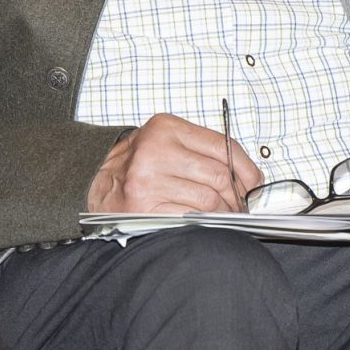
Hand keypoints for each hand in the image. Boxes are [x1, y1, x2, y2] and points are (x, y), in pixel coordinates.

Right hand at [85, 112, 262, 214]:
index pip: (222, 145)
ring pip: (207, 199)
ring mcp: (148, 180)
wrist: (95, 180)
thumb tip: (246, 174)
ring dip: (224, 211)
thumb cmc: (138, 162)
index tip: (255, 182)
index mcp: (166, 128)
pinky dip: (204, 221)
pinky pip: (189, 217)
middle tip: (242, 204)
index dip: (246, 167)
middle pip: (218, 175)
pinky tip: (205, 220)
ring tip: (225, 214)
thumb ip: (202, 150)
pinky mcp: (143, 207)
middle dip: (237, 194)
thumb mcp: (167, 141)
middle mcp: (156, 150)